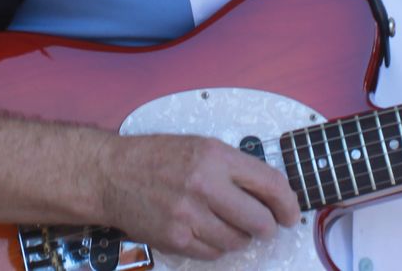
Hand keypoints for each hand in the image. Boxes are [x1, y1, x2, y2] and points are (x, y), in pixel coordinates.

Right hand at [94, 133, 300, 259]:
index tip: (290, 214)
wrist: (112, 173)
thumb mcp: (200, 147)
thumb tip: (272, 194)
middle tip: (262, 225)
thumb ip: (235, 168)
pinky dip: (216, 246)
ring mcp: (189, 214)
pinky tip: (205, 230)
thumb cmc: (156, 158)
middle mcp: (205, 185)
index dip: (288, 204)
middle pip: (260, 221)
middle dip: (266, 227)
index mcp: (215, 156)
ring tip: (225, 223)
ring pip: (238, 241)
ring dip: (239, 237)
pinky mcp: (176, 238)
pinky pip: (214, 253)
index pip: (270, 184)